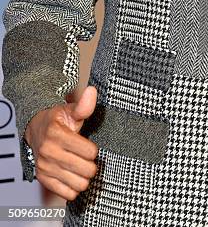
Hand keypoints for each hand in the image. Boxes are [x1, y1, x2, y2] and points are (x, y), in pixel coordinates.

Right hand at [24, 86, 98, 200]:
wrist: (35, 130)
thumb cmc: (57, 121)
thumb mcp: (70, 110)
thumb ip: (84, 106)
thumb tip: (92, 91)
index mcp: (57, 134)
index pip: (89, 152)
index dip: (93, 150)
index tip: (89, 146)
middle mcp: (49, 152)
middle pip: (86, 170)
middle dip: (91, 165)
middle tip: (87, 159)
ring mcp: (45, 167)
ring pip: (79, 184)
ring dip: (84, 177)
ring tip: (81, 167)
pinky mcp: (43, 179)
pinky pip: (67, 194)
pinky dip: (74, 187)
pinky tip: (73, 176)